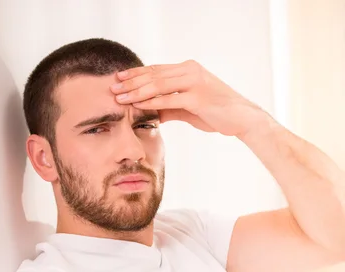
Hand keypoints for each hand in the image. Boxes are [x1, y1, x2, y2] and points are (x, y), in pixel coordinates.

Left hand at [111, 60, 266, 136]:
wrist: (242, 119)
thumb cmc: (216, 114)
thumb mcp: (189, 109)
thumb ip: (171, 108)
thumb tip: (153, 114)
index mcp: (187, 69)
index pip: (156, 69)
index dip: (136, 74)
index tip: (118, 78)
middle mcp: (189, 71)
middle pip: (153, 74)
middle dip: (131, 81)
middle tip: (112, 87)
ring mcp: (194, 82)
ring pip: (158, 84)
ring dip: (136, 91)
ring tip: (119, 97)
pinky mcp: (198, 97)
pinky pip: (169, 98)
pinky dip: (152, 102)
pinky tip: (137, 105)